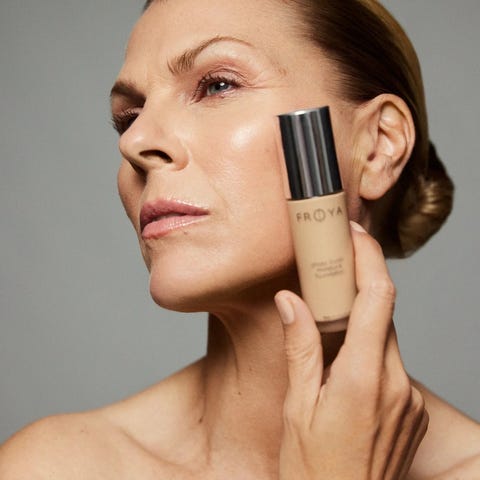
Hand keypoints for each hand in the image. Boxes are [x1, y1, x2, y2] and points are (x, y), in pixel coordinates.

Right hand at [275, 222, 427, 479]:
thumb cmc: (312, 469)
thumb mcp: (295, 406)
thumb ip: (299, 347)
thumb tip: (290, 301)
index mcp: (362, 378)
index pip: (377, 298)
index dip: (368, 258)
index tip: (353, 234)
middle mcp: (396, 384)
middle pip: (384, 314)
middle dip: (359, 287)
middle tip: (329, 274)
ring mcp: (410, 400)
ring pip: (388, 339)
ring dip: (362, 323)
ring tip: (329, 327)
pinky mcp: (414, 411)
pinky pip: (393, 365)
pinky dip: (371, 352)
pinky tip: (345, 369)